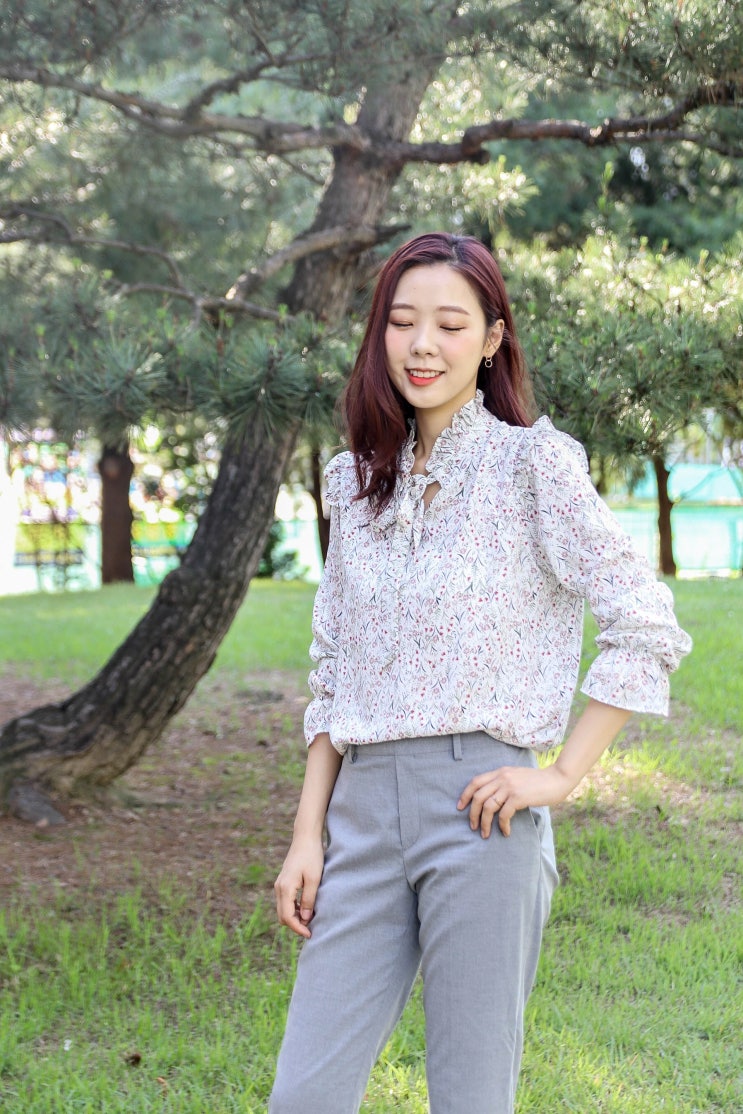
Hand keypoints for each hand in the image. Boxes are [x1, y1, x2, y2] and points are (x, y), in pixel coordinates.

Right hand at [274, 835, 324, 937]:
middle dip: (295, 925)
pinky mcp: (283, 882)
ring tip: (310, 919)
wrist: (305, 838)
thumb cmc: (312, 856)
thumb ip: (308, 899)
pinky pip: (285, 901)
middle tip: (311, 929)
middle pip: (282, 916)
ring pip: (283, 909)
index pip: (287, 917)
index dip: (298, 928)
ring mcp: (279, 884)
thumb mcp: (314, 879)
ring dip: (294, 917)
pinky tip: (306, 907)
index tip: (310, 934)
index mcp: (285, 888)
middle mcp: (279, 888)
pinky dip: (293, 908)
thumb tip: (305, 918)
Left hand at [456, 764, 572, 837]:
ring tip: (485, 834)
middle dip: (472, 813)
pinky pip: (503, 814)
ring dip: (484, 823)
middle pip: (478, 796)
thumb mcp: (517, 777)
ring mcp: (510, 787)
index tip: (460, 807)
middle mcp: (502, 777)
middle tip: (473, 827)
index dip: (465, 795)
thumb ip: (504, 783)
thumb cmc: (539, 781)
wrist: (557, 779)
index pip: (475, 781)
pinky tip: (505, 832)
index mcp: (500, 772)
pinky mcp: (518, 797)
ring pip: (487, 806)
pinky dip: (502, 825)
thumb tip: (492, 799)